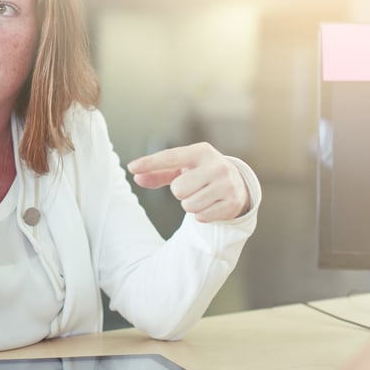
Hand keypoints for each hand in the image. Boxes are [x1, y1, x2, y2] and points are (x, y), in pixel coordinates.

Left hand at [127, 142, 248, 222]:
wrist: (237, 183)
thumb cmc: (201, 173)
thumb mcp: (182, 168)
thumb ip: (158, 172)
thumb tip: (137, 177)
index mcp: (201, 152)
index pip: (170, 157)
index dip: (149, 163)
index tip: (131, 167)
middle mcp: (217, 165)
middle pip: (178, 189)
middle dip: (180, 192)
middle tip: (193, 186)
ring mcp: (227, 185)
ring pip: (189, 205)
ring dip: (190, 204)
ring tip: (202, 195)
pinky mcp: (232, 203)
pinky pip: (200, 217)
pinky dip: (201, 214)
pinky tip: (211, 204)